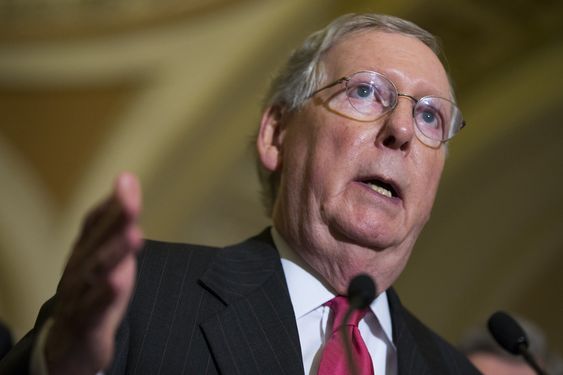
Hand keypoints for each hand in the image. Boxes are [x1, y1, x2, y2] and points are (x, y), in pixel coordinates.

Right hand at [44, 173, 143, 373]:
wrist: (69, 345)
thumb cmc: (93, 293)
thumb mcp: (105, 257)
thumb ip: (115, 224)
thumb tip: (129, 183)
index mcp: (84, 252)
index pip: (95, 223)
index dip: (111, 203)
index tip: (127, 179)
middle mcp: (79, 269)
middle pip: (97, 242)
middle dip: (115, 219)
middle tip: (131, 197)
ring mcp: (78, 295)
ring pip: (96, 272)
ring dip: (115, 252)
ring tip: (133, 233)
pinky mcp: (85, 323)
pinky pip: (94, 307)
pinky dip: (105, 294)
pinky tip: (118, 280)